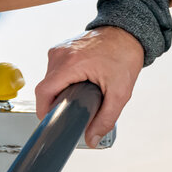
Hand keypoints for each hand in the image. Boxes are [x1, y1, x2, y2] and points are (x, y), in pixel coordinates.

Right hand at [36, 27, 145, 144]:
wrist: (128, 32)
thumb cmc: (124, 55)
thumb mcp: (119, 92)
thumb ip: (105, 119)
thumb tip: (92, 139)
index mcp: (70, 63)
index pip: (43, 92)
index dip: (45, 112)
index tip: (53, 122)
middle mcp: (60, 54)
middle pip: (46, 88)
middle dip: (57, 103)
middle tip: (75, 110)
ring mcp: (60, 49)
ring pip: (50, 79)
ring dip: (61, 91)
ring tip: (80, 95)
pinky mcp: (63, 48)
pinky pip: (56, 70)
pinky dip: (64, 80)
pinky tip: (80, 83)